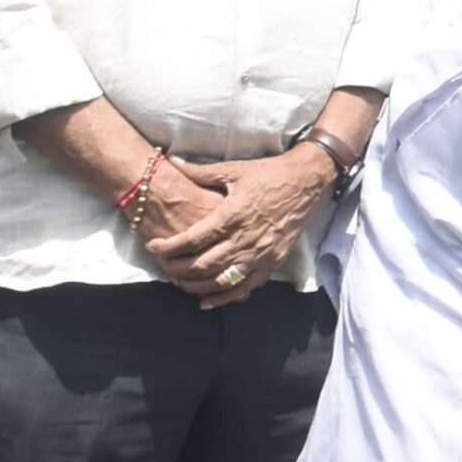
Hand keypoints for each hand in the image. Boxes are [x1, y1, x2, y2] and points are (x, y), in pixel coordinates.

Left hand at [146, 149, 336, 307]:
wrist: (308, 182)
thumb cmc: (270, 174)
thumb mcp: (234, 169)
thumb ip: (200, 171)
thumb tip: (171, 160)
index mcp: (233, 214)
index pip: (193, 238)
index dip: (169, 246)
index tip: (153, 246)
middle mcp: (246, 238)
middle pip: (202, 264)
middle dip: (177, 268)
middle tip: (163, 265)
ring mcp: (261, 253)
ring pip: (221, 280)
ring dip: (196, 285)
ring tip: (178, 282)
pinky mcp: (272, 262)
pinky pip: (245, 287)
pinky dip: (224, 297)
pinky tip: (206, 301)